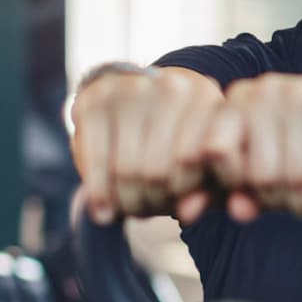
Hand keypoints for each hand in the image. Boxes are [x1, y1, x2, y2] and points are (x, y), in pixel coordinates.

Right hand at [69, 68, 226, 225]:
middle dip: (153, 201)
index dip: (187, 195)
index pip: (196, 162)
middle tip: (148, 211)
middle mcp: (171, 87)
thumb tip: (185, 214)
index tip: (180, 207)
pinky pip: (97, 162)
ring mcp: (130, 89)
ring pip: (128, 170)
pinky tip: (103, 212)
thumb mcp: (201, 154)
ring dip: (127, 202)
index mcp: (205, 97)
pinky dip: (100, 194)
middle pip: (160, 169)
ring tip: (131, 209)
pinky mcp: (94, 101)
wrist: (130, 94)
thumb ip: (207, 187)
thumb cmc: (176, 136)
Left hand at [202, 73, 301, 224]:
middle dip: (276, 201)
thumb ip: (227, 188)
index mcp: (236, 101)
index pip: (212, 158)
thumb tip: (186, 213)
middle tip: (294, 202)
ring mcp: (298, 93)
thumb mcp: (267, 166)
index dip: (228, 191)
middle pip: (254, 175)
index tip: (250, 204)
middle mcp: (262, 90)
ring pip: (288, 179)